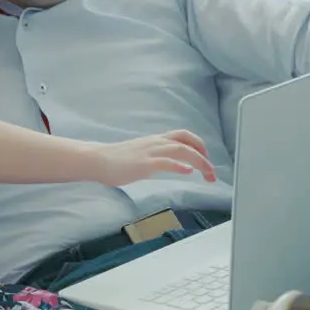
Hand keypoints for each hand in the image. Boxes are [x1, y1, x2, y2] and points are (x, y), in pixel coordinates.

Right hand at [92, 130, 215, 187]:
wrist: (98, 159)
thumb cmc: (117, 160)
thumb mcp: (143, 155)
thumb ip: (158, 157)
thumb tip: (172, 165)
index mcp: (156, 141)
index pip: (184, 136)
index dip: (200, 145)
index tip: (207, 159)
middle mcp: (156, 142)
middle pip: (188, 141)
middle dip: (204, 156)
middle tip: (212, 172)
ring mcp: (150, 152)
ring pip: (181, 149)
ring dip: (199, 162)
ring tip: (207, 173)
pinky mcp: (143, 163)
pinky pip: (165, 161)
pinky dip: (179, 165)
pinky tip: (187, 171)